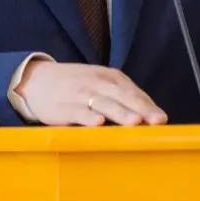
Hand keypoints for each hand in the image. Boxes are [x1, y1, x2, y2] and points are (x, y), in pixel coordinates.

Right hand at [14, 60, 167, 126]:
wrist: (37, 80)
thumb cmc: (76, 85)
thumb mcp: (100, 84)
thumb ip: (121, 97)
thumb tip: (149, 116)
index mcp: (109, 77)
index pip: (133, 91)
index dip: (148, 105)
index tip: (162, 119)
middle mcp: (97, 82)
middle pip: (122, 96)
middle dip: (141, 109)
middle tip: (157, 121)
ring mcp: (80, 94)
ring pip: (104, 103)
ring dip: (120, 112)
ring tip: (135, 122)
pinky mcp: (64, 107)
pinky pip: (78, 111)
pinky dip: (88, 116)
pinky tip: (98, 123)